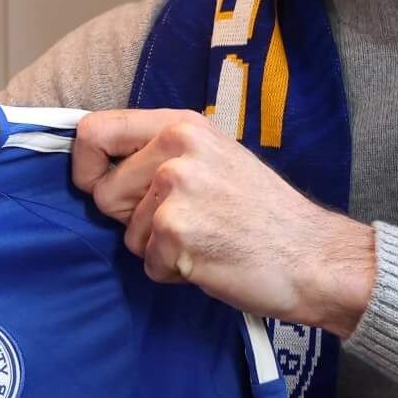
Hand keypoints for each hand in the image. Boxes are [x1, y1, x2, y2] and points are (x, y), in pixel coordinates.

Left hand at [71, 109, 375, 334]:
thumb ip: (163, 154)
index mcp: (181, 125)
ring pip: (126, 233)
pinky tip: (211, 260)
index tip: (95, 186)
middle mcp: (175, 149)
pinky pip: (148, 263)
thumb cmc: (265, 214)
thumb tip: (103, 167)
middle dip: (131, 219)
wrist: (314, 255)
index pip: (94, 130)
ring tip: (206, 240)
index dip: (84, 166)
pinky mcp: (176, 232)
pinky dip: (173, 272)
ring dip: (158, 248)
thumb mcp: (216, 158)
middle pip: (102, 193)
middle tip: (185, 222)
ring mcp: (174, 189)